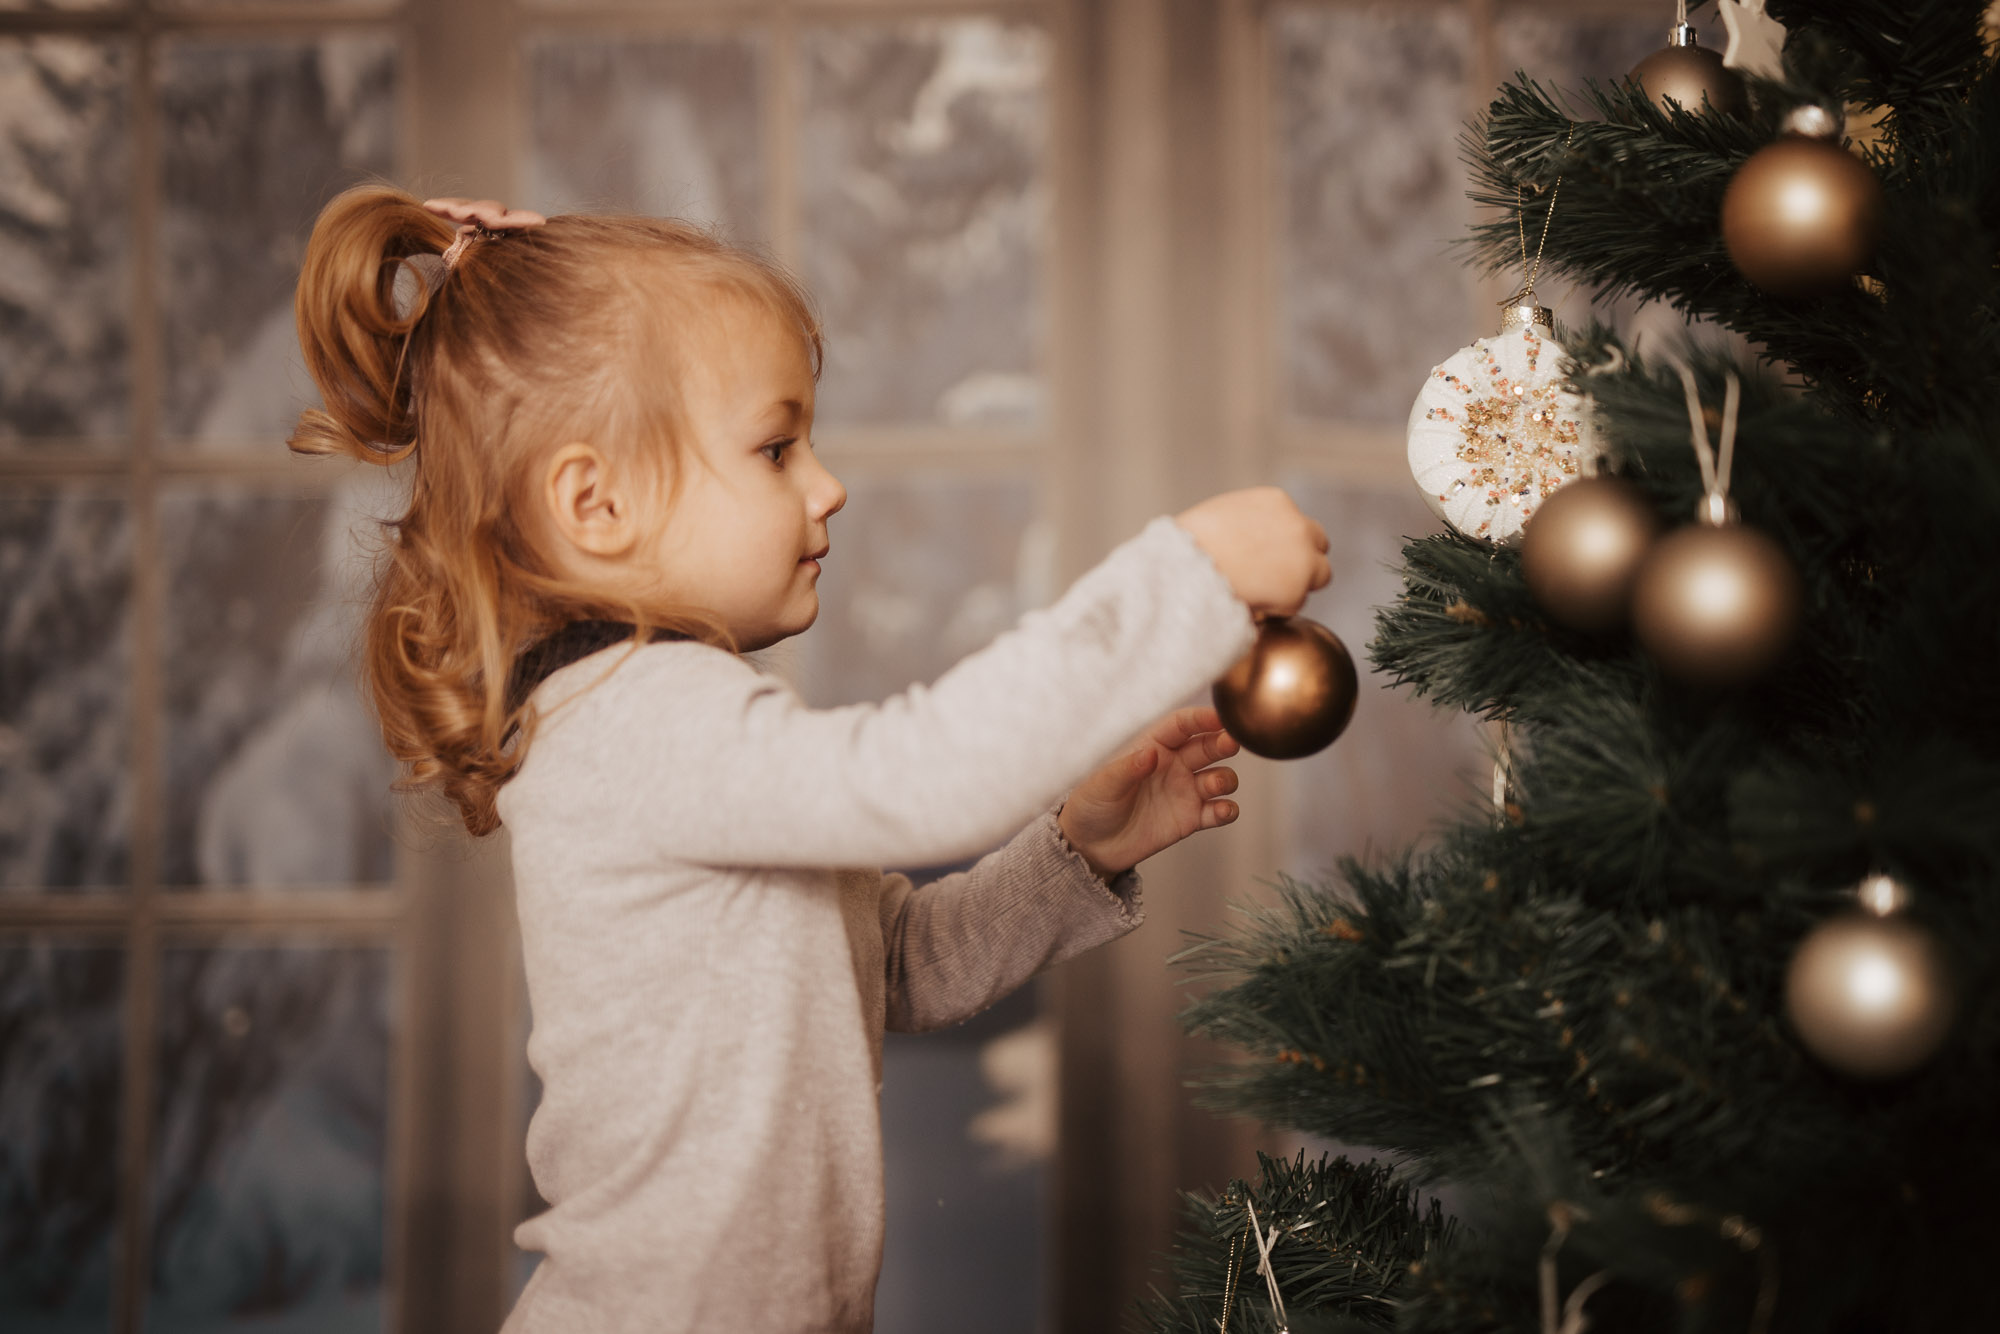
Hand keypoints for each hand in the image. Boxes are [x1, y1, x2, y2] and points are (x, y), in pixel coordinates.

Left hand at [1057, 706, 1241, 880]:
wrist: (1091, 845)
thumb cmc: (1092, 805)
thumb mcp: (1102, 784)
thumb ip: (1127, 768)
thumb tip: (1150, 753)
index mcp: (1151, 746)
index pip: (1181, 724)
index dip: (1201, 718)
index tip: (1219, 718)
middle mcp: (1173, 765)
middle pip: (1207, 746)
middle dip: (1223, 743)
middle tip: (1230, 743)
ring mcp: (1184, 791)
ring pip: (1219, 777)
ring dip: (1225, 778)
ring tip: (1214, 785)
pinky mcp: (1190, 818)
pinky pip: (1218, 810)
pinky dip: (1227, 810)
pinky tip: (1222, 811)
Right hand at [1173, 487, 1331, 616]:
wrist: (1185, 568)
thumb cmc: (1189, 544)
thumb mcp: (1222, 515)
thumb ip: (1249, 522)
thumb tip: (1252, 542)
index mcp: (1276, 501)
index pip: (1296, 521)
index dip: (1284, 542)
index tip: (1269, 556)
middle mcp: (1298, 525)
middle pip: (1319, 543)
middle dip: (1303, 560)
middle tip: (1277, 578)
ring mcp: (1302, 559)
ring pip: (1319, 576)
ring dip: (1297, 585)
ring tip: (1260, 595)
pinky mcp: (1297, 591)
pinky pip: (1294, 605)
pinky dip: (1278, 609)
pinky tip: (1250, 605)